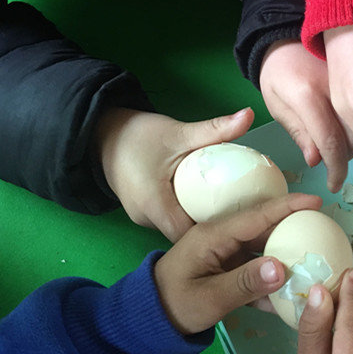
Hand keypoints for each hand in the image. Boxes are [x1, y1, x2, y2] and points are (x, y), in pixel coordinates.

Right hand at [97, 107, 255, 242]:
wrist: (100, 133)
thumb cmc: (136, 135)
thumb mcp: (178, 132)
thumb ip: (214, 129)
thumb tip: (248, 115)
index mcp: (155, 206)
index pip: (193, 236)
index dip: (221, 235)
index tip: (248, 227)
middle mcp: (147, 219)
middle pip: (189, 237)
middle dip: (219, 233)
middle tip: (252, 224)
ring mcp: (145, 218)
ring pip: (181, 231)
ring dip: (205, 225)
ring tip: (239, 218)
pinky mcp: (146, 213)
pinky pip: (173, 221)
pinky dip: (192, 215)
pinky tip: (214, 208)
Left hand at [153, 193, 321, 334]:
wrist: (149, 320)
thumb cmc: (175, 306)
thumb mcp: (211, 298)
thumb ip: (246, 283)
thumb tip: (283, 267)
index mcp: (215, 235)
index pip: (258, 215)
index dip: (288, 207)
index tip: (317, 202)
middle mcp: (221, 238)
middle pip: (264, 227)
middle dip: (294, 227)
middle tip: (324, 232)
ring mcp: (223, 253)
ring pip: (262, 248)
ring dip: (286, 254)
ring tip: (314, 259)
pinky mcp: (225, 268)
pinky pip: (254, 267)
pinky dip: (271, 277)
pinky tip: (289, 292)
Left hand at [260, 40, 352, 191]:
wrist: (292, 31)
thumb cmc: (278, 68)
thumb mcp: (275, 101)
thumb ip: (296, 131)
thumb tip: (316, 160)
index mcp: (307, 95)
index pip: (329, 142)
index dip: (335, 169)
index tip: (335, 185)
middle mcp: (333, 89)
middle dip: (347, 157)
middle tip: (336, 163)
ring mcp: (351, 82)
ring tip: (342, 144)